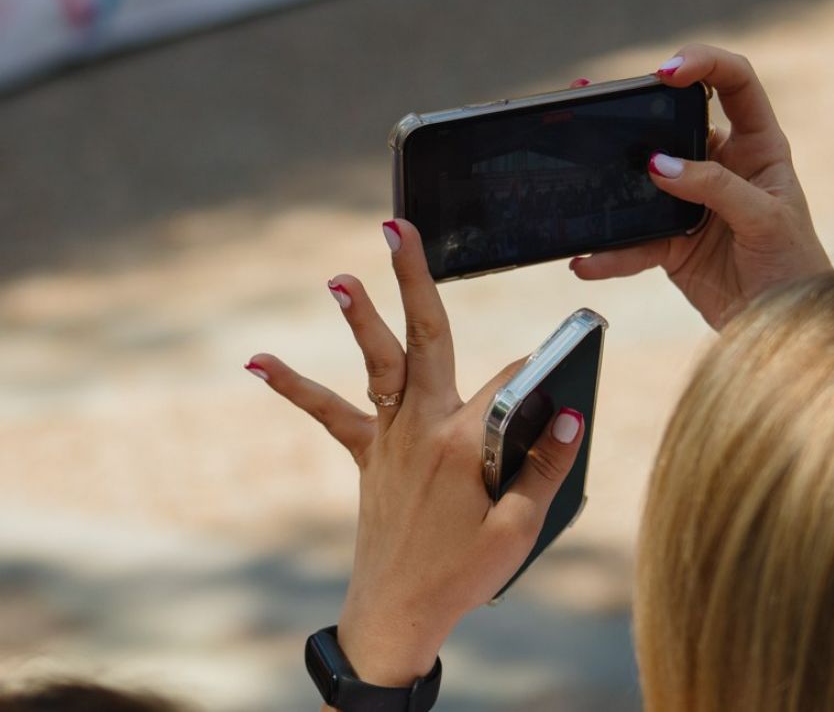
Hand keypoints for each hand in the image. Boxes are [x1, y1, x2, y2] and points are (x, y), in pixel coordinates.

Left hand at [244, 219, 584, 690]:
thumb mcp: (518, 528)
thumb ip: (545, 466)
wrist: (396, 613)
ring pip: (379, 364)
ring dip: (359, 317)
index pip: (513, 380)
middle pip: (426, 338)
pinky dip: (295, 386)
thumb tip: (571, 414)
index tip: (562, 375)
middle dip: (413, 277)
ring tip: (338, 275)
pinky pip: (331, 415)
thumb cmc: (462, 574)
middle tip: (397, 225)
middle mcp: (422, 428)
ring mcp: (389, 440)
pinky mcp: (368, 457)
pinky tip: (258, 360)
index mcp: (467, 442)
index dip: (542, 372)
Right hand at [570, 44, 831, 328]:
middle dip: (638, 111)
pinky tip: (589, 260)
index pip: (735, 83)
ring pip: (644, 180)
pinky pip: (633, 241)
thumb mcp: (766, 220)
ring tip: (583, 173)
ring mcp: (691, 203)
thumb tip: (660, 166)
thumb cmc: (794, 267)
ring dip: (612, 178)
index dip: (705, 64)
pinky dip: (610, 254)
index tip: (668, 72)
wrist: (783, 325)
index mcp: (758, 146)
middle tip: (605, 105)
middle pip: (674, 123)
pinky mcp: (671, 243)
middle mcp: (721, 167)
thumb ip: (717, 188)